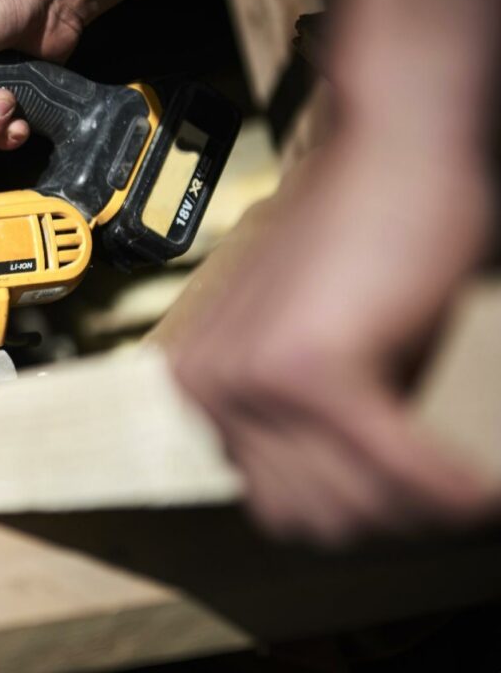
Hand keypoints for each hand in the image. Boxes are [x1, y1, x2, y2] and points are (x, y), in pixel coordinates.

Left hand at [168, 138, 497, 545]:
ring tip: (459, 487)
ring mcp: (252, 382)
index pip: (274, 506)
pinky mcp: (309, 370)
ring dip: (417, 510)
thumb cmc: (365, 236)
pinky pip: (397, 471)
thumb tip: (338, 505)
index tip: (403, 511)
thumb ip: (299, 418)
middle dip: (385, 519)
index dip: (351, 515)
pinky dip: (448, 489)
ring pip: (352, 510)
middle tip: (438, 497)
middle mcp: (209, 389)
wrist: (390, 153)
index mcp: (200, 385)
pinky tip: (478, 490)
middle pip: (309, 519)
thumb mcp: (314, 343)